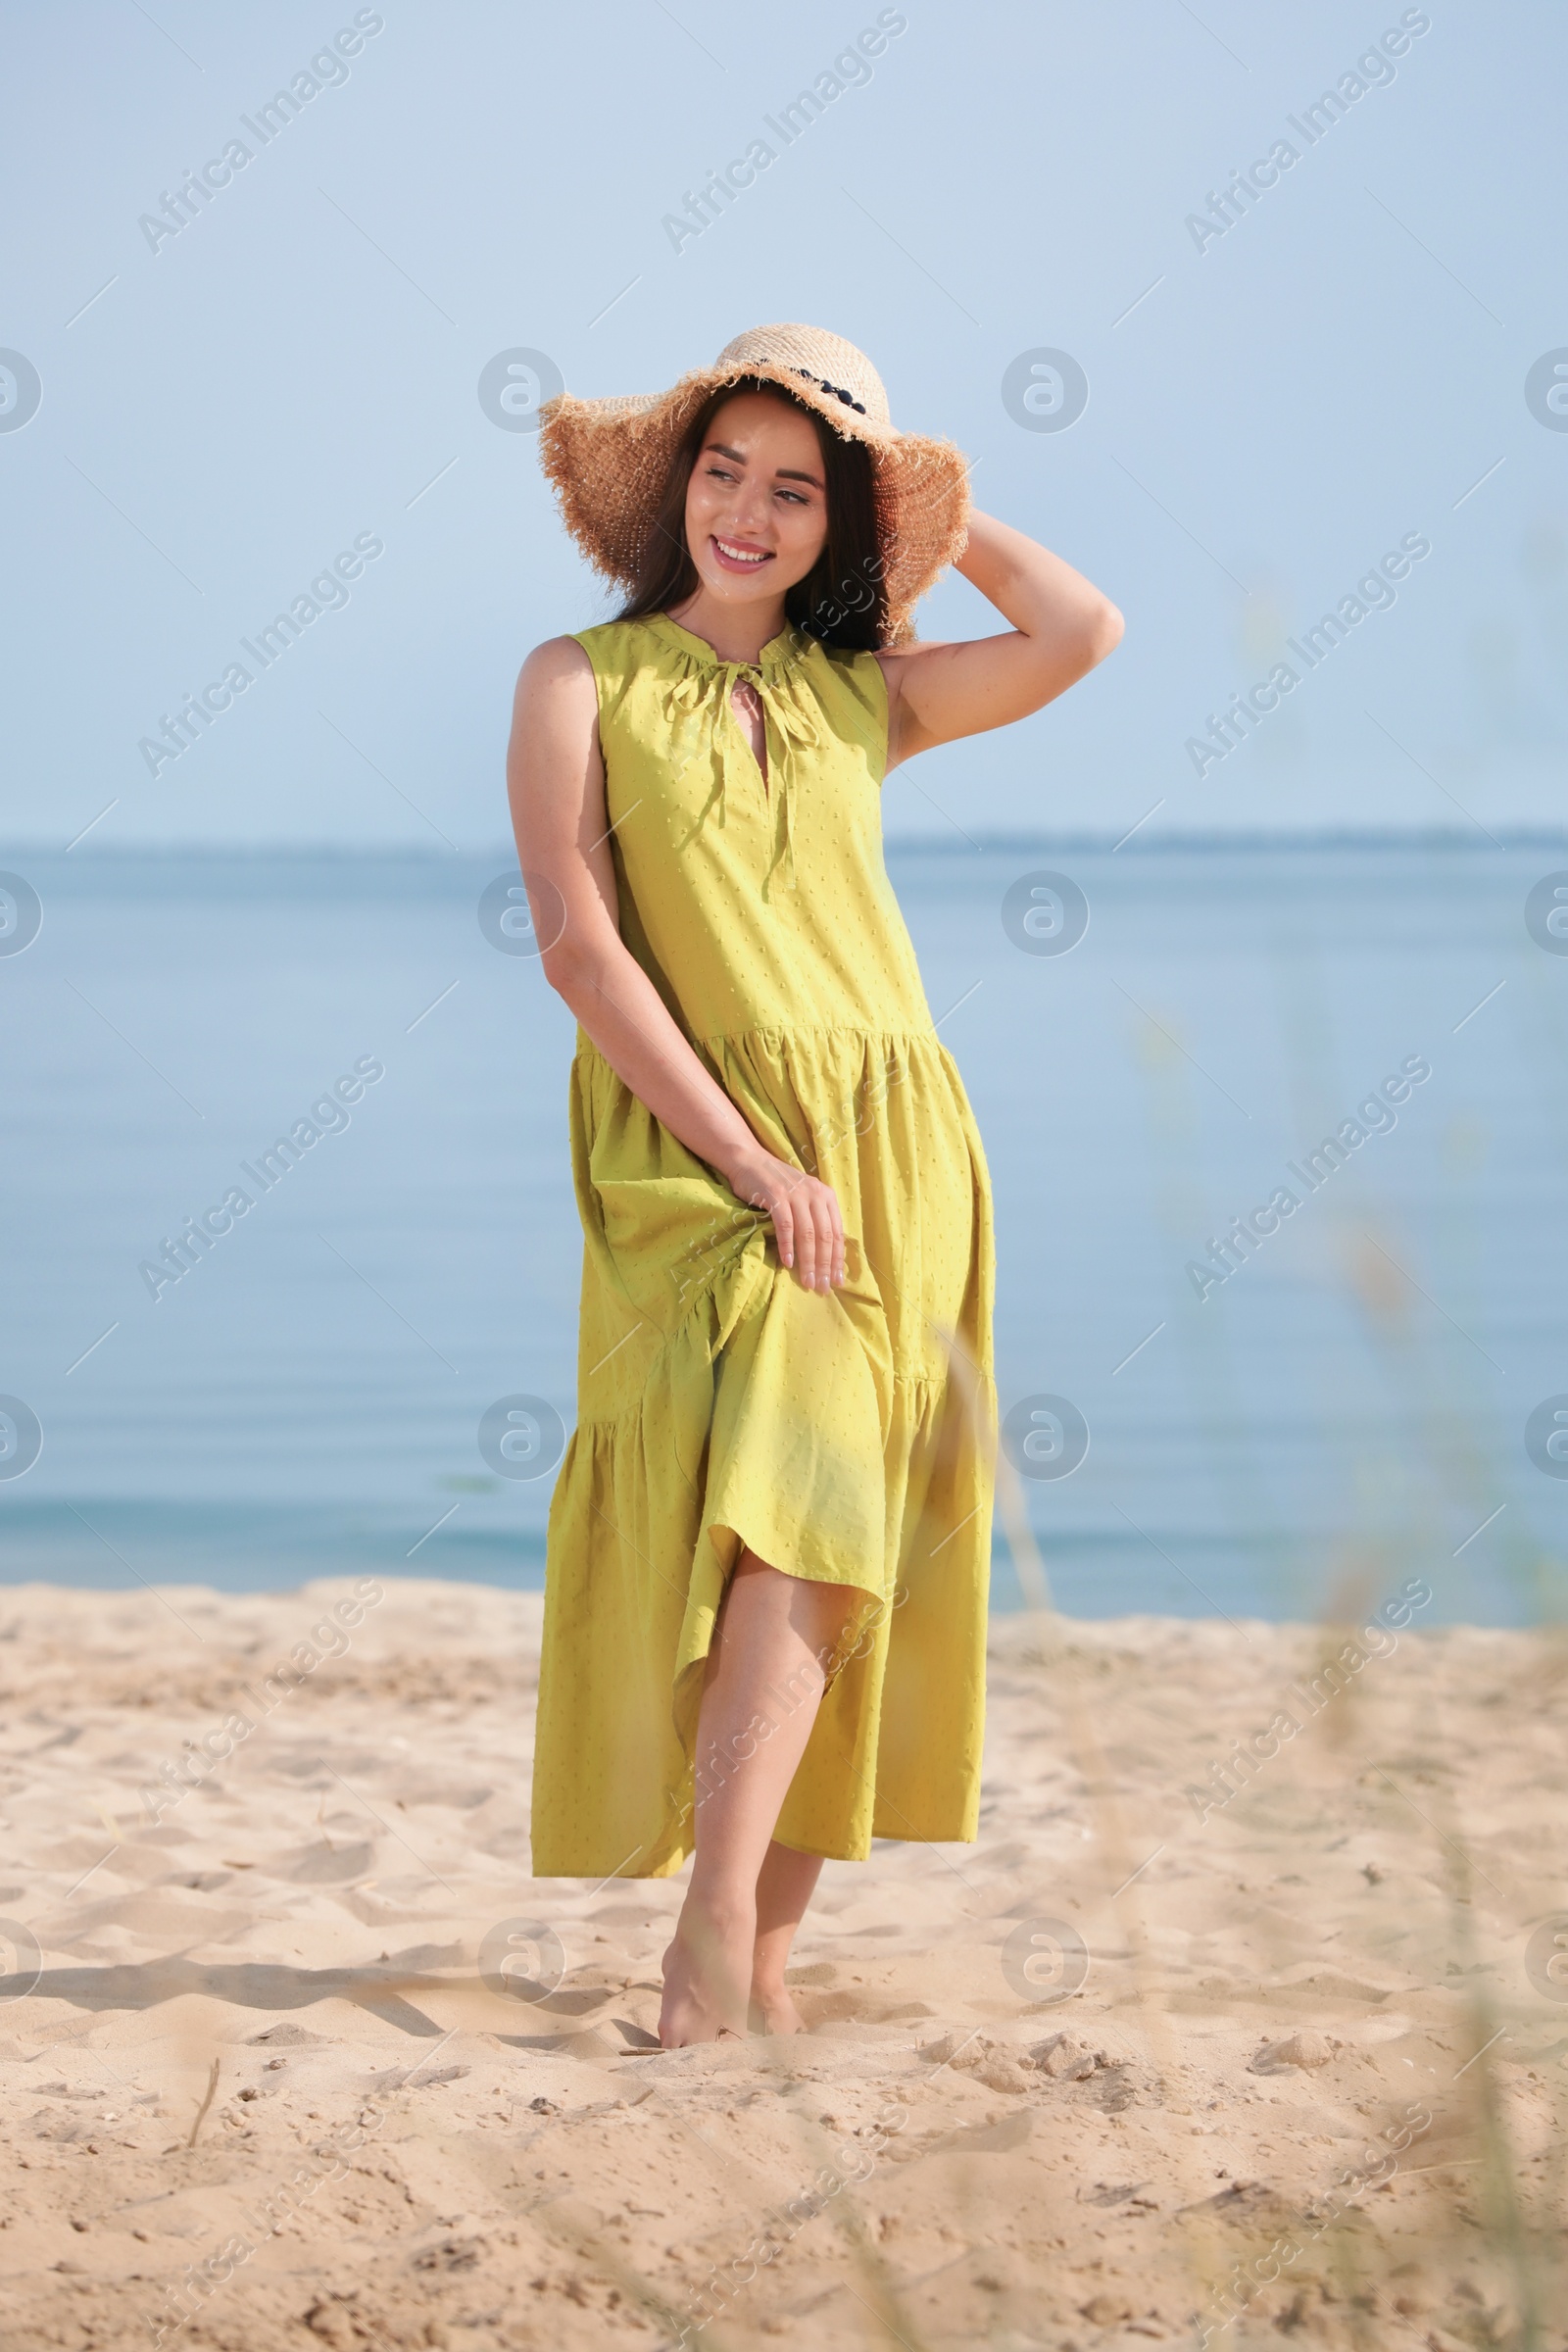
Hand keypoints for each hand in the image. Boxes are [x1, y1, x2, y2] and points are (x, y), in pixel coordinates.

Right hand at [724, 1146, 844, 1291]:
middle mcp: (814, 1193)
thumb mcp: (803, 1198)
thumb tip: (824, 1256)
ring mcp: (795, 1194)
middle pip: (824, 1236)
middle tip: (822, 1288)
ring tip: (807, 1281)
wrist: (749, 1161)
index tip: (837, 1281)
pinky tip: (788, 1262)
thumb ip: (815, 1218)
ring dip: (808, 1261)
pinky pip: (785, 1225)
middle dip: (825, 1265)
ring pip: (807, 1234)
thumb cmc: (776, 1185)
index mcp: (826, 1195)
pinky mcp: (775, 1196)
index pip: (836, 1232)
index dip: (837, 1259)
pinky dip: (788, 1246)